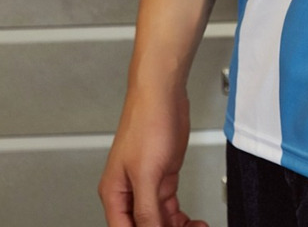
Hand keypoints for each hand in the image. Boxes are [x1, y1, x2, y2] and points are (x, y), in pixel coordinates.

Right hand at [99, 89, 209, 226]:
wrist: (164, 94)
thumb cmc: (147, 122)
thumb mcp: (146, 173)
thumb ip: (146, 209)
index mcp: (116, 194)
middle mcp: (130, 192)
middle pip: (143, 226)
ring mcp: (148, 184)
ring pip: (158, 220)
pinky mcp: (164, 176)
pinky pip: (169, 207)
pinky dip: (181, 218)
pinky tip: (192, 222)